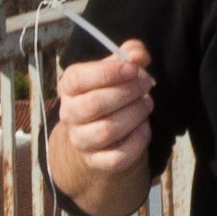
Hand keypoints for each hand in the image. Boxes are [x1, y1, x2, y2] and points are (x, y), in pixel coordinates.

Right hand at [51, 38, 155, 180]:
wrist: (104, 134)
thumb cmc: (110, 93)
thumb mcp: (118, 69)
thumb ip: (129, 55)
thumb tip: (138, 54)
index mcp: (69, 87)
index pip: (79, 79)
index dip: (108, 73)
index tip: (133, 68)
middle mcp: (69, 114)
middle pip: (95, 105)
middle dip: (128, 92)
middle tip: (147, 84)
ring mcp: (80, 140)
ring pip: (107, 131)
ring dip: (135, 114)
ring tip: (147, 104)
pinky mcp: (95, 161)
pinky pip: (117, 157)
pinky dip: (137, 141)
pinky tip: (144, 127)